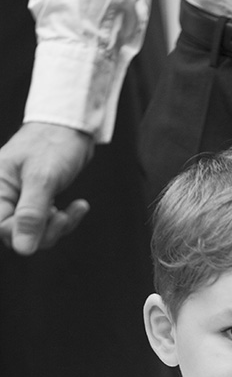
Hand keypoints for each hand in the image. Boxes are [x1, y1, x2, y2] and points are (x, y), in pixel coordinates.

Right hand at [0, 122, 93, 254]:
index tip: (50, 218)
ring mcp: (21, 199)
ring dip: (59, 227)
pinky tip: (79, 206)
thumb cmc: (53, 144)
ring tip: (75, 209)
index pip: (0, 227)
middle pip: (17, 235)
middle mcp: (4, 195)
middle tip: (64, 217)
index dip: (23, 233)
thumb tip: (23, 249)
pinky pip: (47, 224)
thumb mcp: (43, 179)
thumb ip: (31, 215)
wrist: (70, 126)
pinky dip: (65, 220)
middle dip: (46, 232)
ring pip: (34, 233)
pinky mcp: (37, 202)